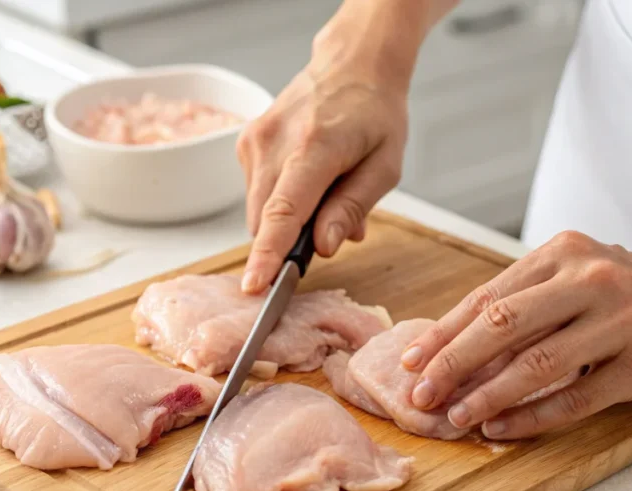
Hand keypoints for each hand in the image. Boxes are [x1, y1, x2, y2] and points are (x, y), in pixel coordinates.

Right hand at [236, 11, 410, 292]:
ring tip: (323, 197)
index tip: (255, 286)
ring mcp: (255, 140)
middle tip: (324, 235)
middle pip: (264, 220)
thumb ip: (352, 208)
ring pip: (258, 211)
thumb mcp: (385, 166)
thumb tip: (323, 247)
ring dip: (285, 222)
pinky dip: (278, 202)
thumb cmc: (375, 114)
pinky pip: (256, 194)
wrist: (353, 63)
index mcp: (314, 147)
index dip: (268, 254)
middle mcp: (274, 141)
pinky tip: (306, 183)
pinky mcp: (246, 142)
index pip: (283, 212)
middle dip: (285, 245)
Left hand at [401, 231, 631, 438]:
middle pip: (502, 325)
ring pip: (535, 363)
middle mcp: (588, 280)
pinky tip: (502, 430)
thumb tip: (457, 345)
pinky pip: (576, 396)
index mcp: (562, 255)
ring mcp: (619, 319)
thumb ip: (528, 301)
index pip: (488, 297)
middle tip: (420, 394)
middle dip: (452, 364)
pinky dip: (533, 417)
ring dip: (487, 395)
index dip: (443, 333)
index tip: (410, 361)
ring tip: (455, 418)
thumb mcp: (580, 277)